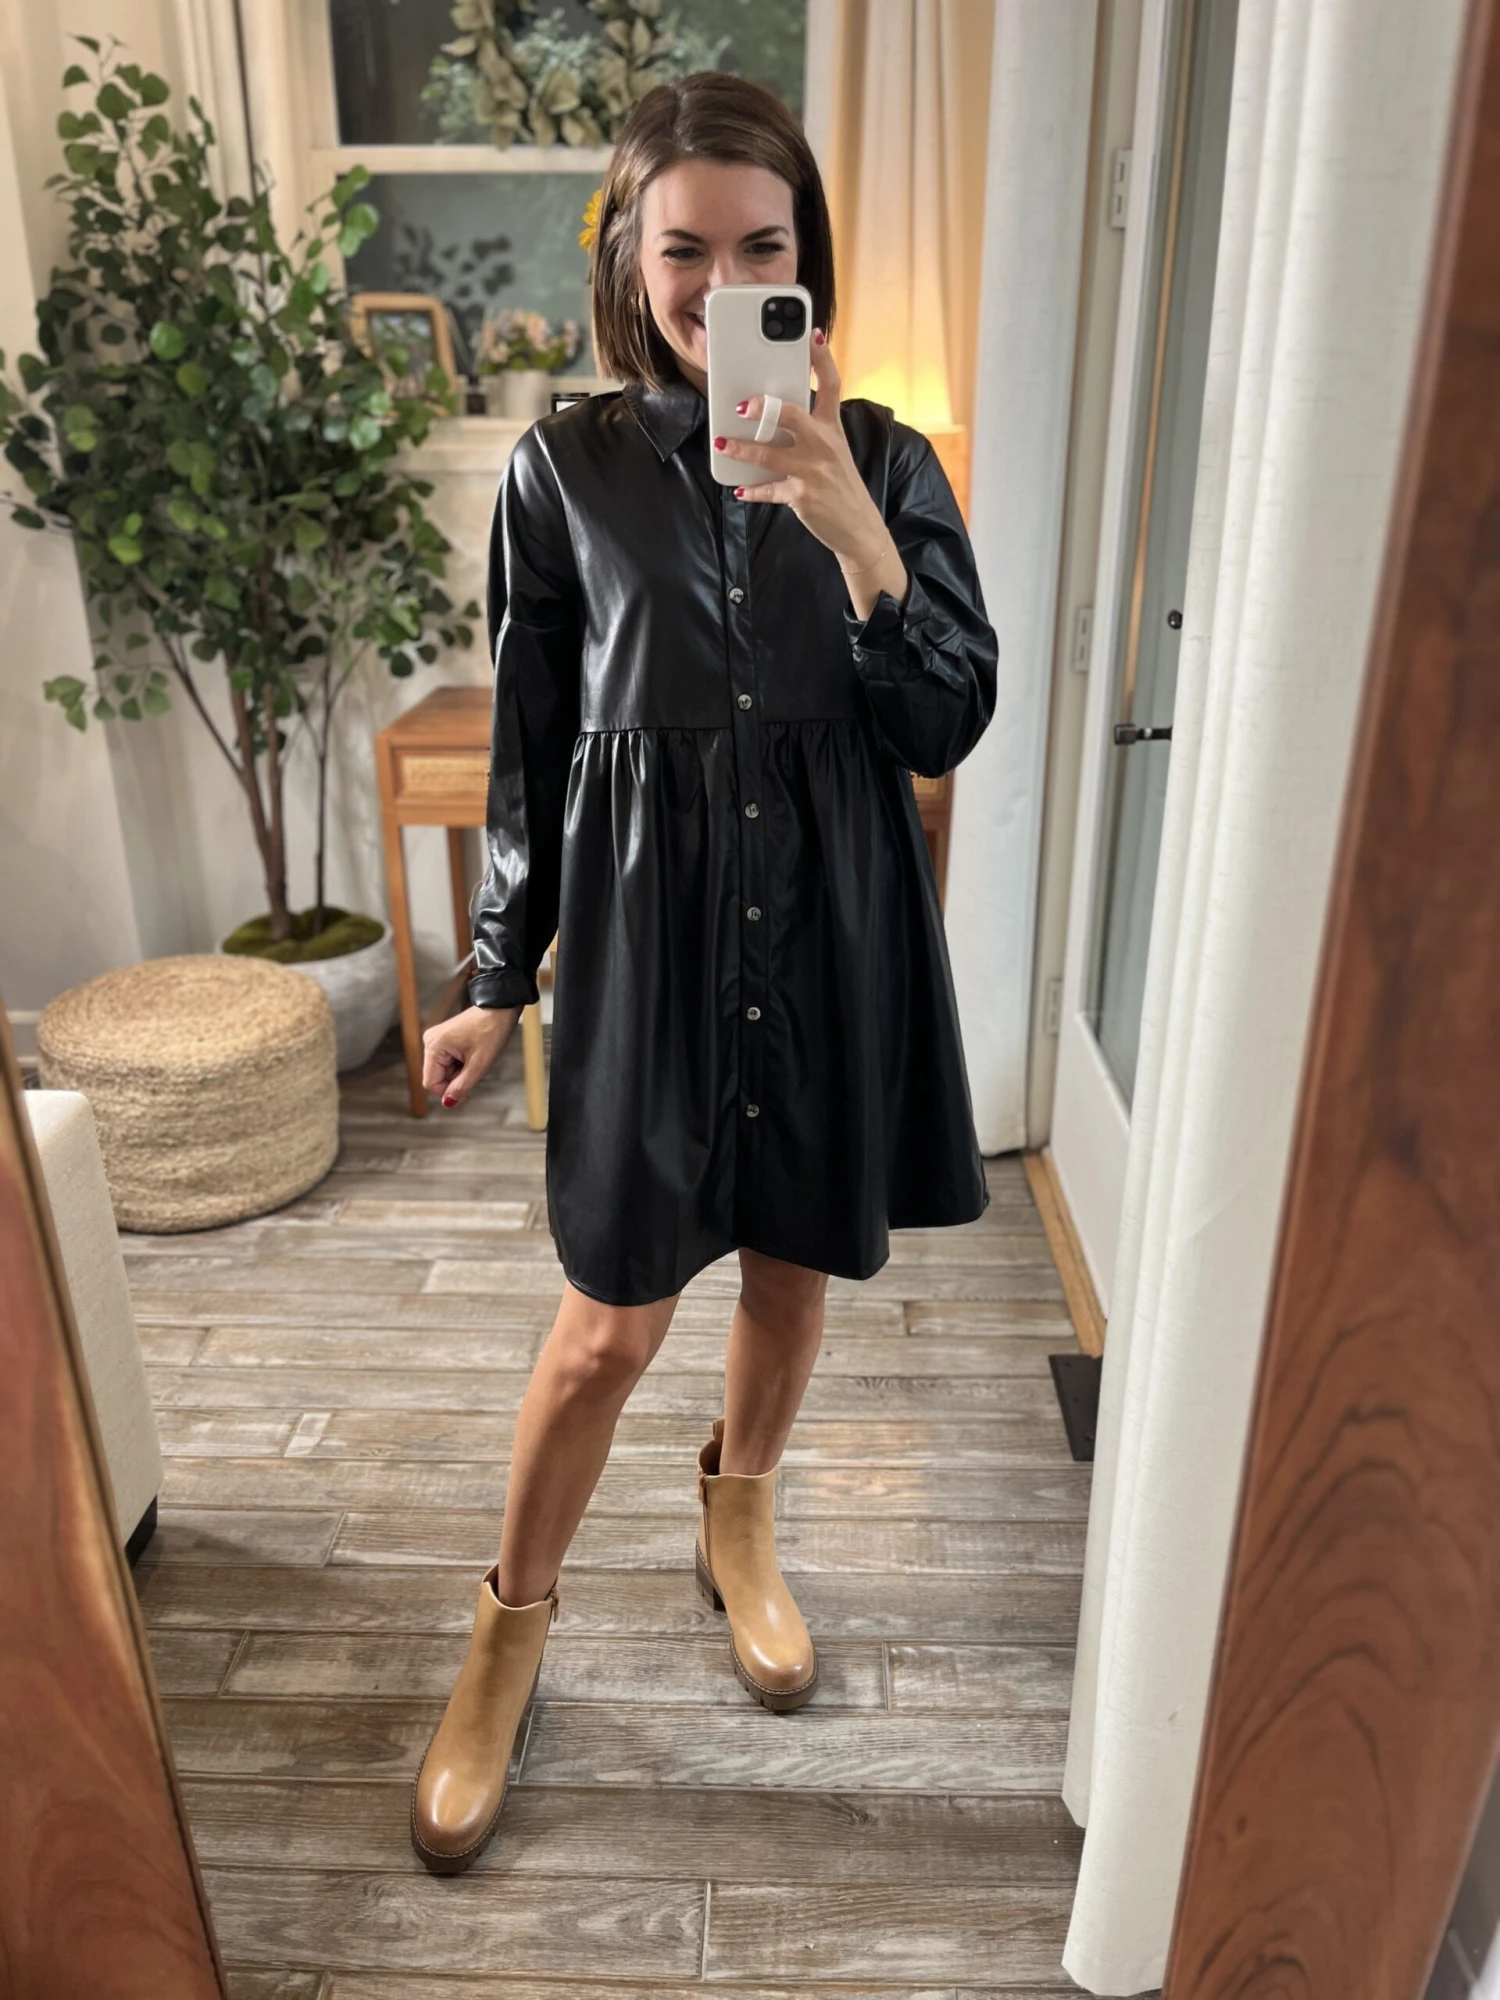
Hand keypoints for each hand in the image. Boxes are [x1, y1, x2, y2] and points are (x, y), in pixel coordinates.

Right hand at [422, 1003, 518, 1108]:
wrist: (499, 1008)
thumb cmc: (491, 1032)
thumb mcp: (479, 1065)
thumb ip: (462, 1086)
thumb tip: (448, 1104)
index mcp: (434, 1046)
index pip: (431, 1083)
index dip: (448, 1093)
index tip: (468, 1092)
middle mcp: (430, 1042)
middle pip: (436, 1078)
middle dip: (456, 1081)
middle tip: (475, 1071)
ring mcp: (436, 1040)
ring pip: (443, 1072)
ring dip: (459, 1073)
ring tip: (475, 1060)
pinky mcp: (443, 1040)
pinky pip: (447, 1063)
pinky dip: (460, 1066)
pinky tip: (472, 1056)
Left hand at [712, 329, 908, 617]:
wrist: (860, 529)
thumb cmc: (841, 487)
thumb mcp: (835, 453)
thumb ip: (810, 434)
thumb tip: (773, 418)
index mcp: (833, 429)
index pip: (831, 385)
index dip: (822, 358)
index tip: (814, 334)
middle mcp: (824, 445)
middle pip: (793, 415)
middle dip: (765, 408)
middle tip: (743, 404)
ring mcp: (813, 471)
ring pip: (770, 454)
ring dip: (741, 448)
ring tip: (721, 443)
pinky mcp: (802, 496)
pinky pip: (770, 490)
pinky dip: (753, 491)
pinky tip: (740, 489)